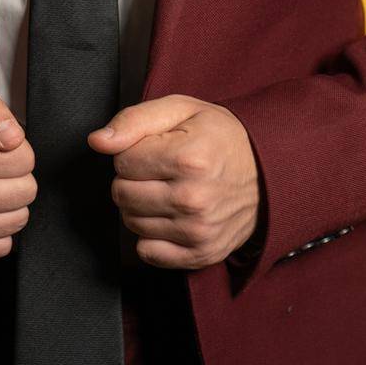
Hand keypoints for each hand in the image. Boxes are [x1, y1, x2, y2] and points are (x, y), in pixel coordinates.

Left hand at [88, 94, 259, 269]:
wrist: (267, 172)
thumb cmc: (220, 137)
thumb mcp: (181, 109)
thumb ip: (134, 120)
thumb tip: (98, 141)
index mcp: (188, 157)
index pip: (122, 161)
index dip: (133, 151)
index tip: (155, 148)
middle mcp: (193, 198)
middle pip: (122, 193)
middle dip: (132, 178)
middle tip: (158, 169)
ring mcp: (197, 231)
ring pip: (130, 222)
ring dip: (140, 205)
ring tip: (166, 189)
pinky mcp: (201, 254)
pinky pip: (147, 252)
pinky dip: (151, 235)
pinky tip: (170, 216)